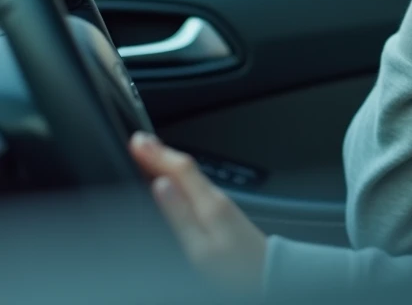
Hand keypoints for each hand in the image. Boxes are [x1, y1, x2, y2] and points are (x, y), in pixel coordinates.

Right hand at [129, 131, 266, 294]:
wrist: (269, 275)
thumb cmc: (235, 269)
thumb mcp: (200, 247)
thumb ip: (179, 215)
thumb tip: (160, 186)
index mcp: (209, 203)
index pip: (180, 168)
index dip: (156, 152)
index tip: (137, 140)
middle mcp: (217, 198)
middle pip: (185, 168)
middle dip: (160, 154)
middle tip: (138, 141)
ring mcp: (222, 204)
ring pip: (191, 176)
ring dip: (169, 163)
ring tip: (150, 155)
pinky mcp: (223, 212)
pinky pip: (196, 186)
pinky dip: (180, 177)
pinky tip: (173, 180)